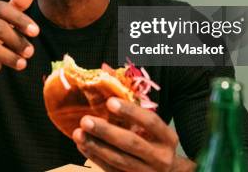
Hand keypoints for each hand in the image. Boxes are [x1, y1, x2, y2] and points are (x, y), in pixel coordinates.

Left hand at [72, 98, 193, 171]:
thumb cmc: (156, 143)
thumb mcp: (156, 129)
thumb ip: (136, 111)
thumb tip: (107, 84)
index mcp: (168, 139)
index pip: (151, 122)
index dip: (131, 112)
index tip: (110, 101)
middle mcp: (160, 157)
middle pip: (131, 143)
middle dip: (106, 131)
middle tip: (85, 120)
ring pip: (119, 160)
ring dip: (96, 147)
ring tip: (79, 134)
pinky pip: (111, 170)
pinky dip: (96, 157)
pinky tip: (83, 146)